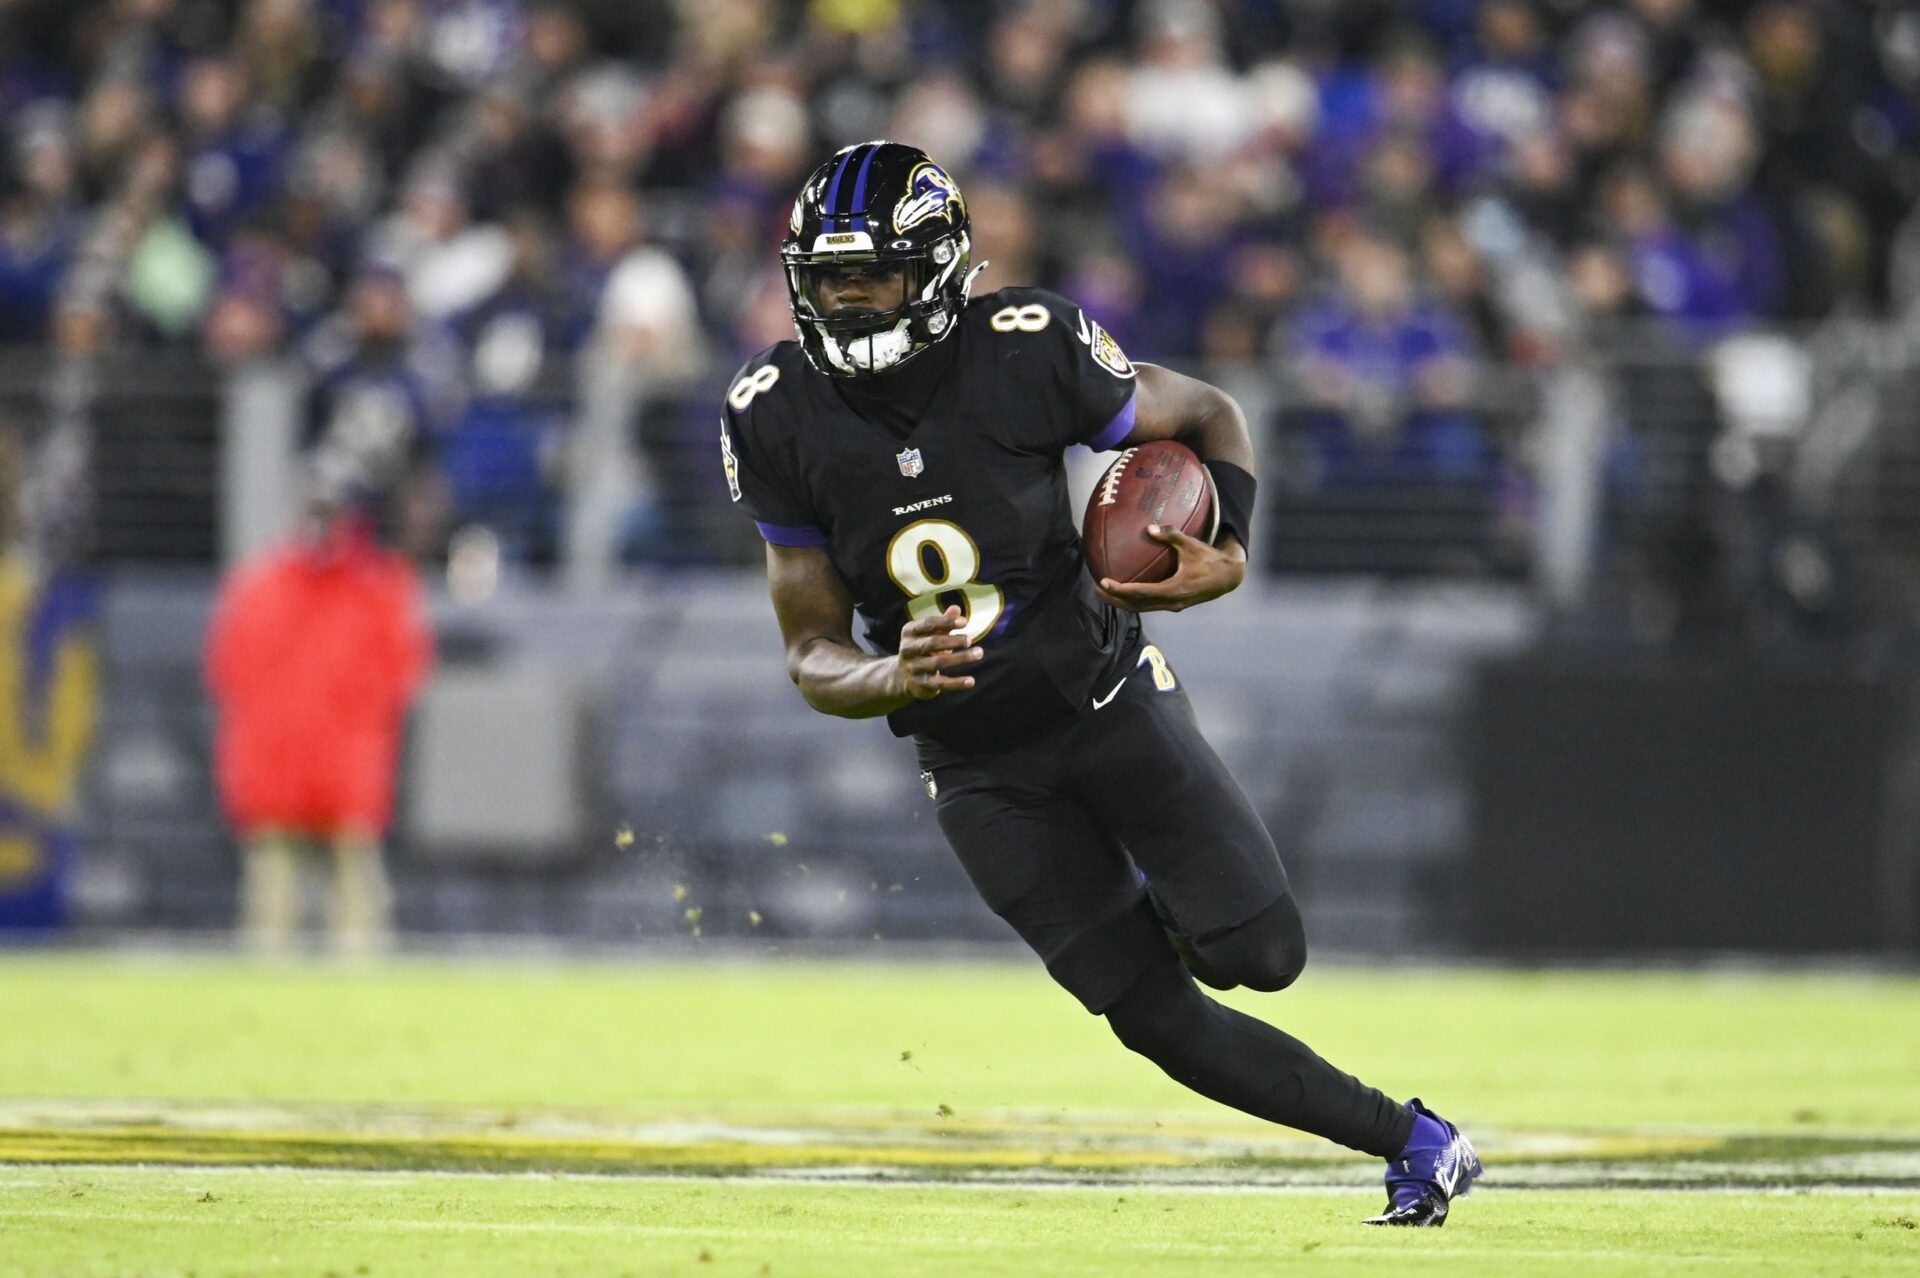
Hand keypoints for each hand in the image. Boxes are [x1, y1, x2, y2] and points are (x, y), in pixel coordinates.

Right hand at [892, 605, 983, 699]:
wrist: (903, 676)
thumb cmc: (923, 649)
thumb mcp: (930, 634)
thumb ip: (943, 623)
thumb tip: (956, 608)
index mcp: (909, 632)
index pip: (928, 624)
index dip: (946, 622)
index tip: (965, 622)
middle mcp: (908, 649)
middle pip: (932, 643)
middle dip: (953, 640)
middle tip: (970, 640)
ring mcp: (913, 668)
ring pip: (938, 662)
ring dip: (960, 658)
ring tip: (979, 653)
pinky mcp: (921, 685)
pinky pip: (941, 683)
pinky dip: (956, 683)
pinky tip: (971, 681)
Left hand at [1098, 528, 1244, 612]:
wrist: (1228, 577)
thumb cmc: (1209, 559)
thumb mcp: (1191, 545)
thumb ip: (1171, 535)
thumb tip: (1150, 528)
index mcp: (1174, 590)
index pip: (1141, 593)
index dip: (1121, 590)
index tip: (1104, 582)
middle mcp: (1171, 602)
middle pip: (1136, 605)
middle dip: (1115, 599)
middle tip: (1098, 588)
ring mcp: (1172, 606)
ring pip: (1142, 608)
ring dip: (1122, 602)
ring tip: (1105, 592)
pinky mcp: (1174, 604)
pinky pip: (1149, 604)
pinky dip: (1134, 599)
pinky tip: (1125, 589)